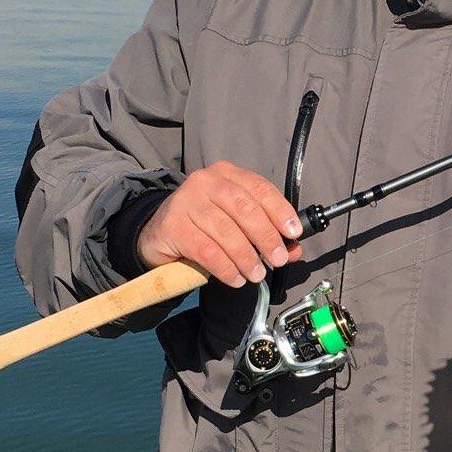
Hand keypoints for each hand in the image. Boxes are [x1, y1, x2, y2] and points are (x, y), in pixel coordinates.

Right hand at [137, 162, 303, 286]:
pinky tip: (235, 278)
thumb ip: (265, 234)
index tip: (294, 233)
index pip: (259, 188)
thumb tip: (293, 250)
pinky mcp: (173, 226)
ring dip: (247, 258)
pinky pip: (207, 251)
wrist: (158, 234)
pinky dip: (225, 268)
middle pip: (244, 209)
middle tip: (278, 260)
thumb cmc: (203, 226)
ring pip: (226, 232)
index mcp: (226, 173)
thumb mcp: (235, 223)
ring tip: (256, 274)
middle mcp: (205, 181)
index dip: (280, 211)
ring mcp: (186, 201)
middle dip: (266, 237)